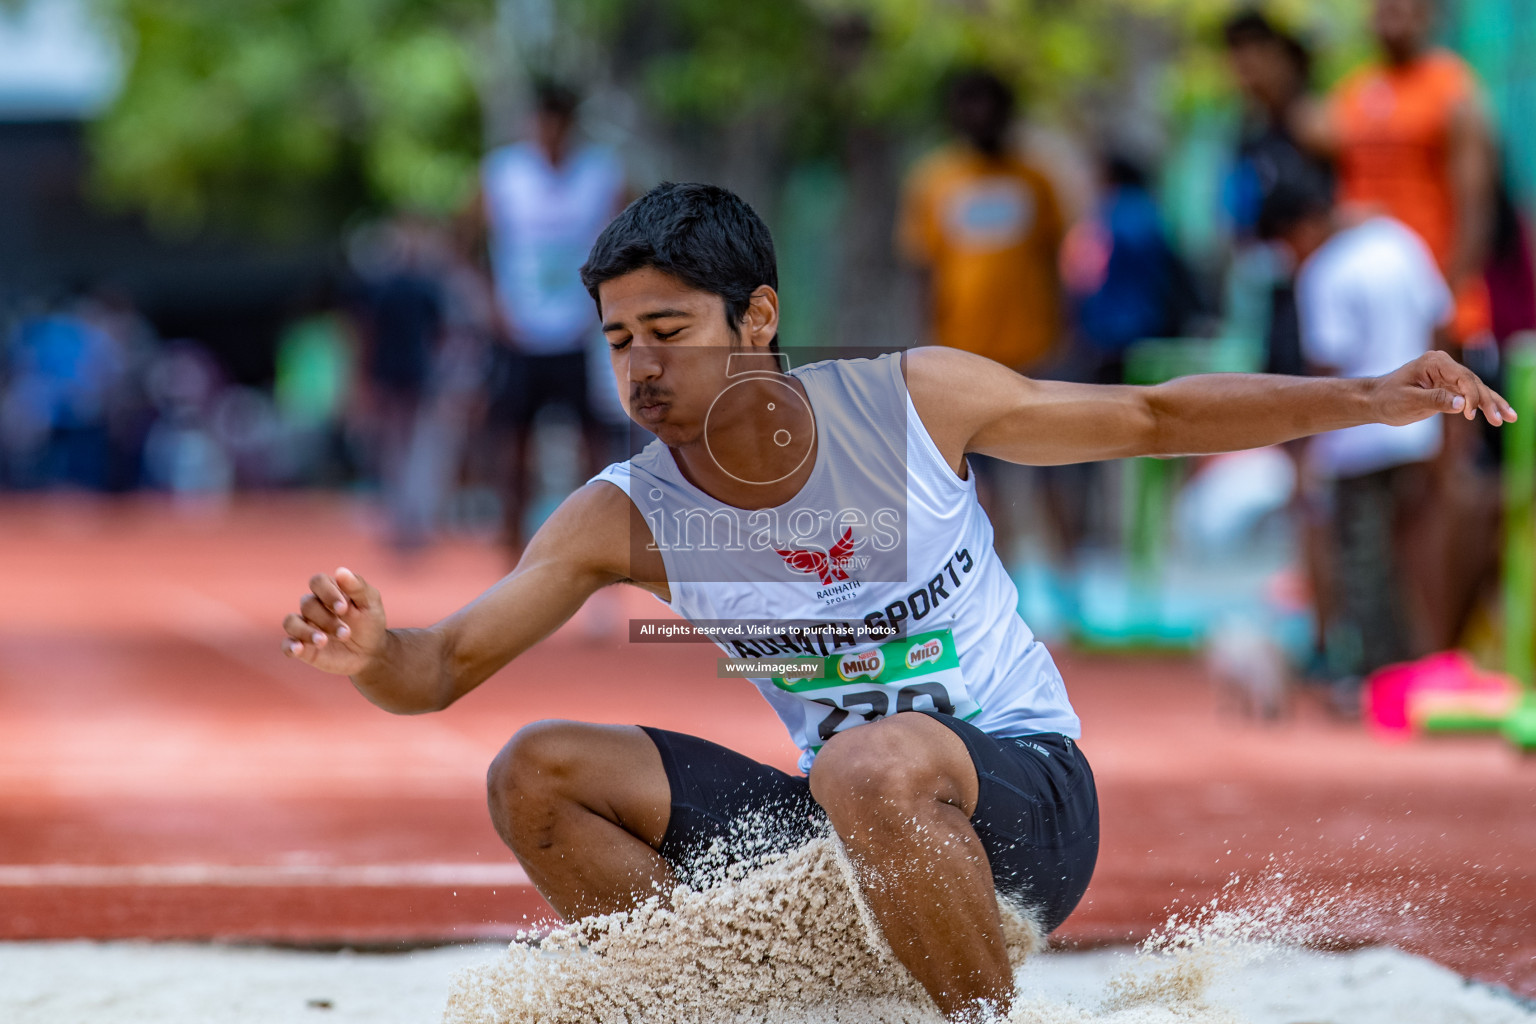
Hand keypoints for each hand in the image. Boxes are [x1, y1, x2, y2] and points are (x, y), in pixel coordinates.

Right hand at [281, 567, 387, 675]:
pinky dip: (290, 646)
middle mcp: (313, 606)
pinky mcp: (302, 647)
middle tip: (346, 633)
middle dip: (327, 619)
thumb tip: (341, 571)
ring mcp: (305, 626)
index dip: (327, 593)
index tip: (343, 608)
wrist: (371, 651)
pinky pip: (286, 644)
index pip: (317, 582)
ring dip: (306, 632)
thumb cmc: (369, 622)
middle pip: (307, 604)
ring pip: (291, 622)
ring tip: (323, 641)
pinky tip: (299, 649)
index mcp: (329, 591)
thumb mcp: (370, 603)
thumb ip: (357, 587)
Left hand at [1372, 350, 1516, 426]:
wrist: (1375, 401)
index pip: (1463, 378)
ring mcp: (1448, 376)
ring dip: (1492, 404)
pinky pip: (1470, 396)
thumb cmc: (1387, 399)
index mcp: (1435, 362)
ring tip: (1510, 417)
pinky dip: (1483, 406)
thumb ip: (1435, 400)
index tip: (1470, 415)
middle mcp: (1444, 366)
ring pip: (1476, 389)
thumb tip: (1462, 403)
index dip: (1471, 396)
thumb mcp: (1408, 401)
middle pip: (1474, 383)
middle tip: (1500, 419)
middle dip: (1488, 402)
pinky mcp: (1448, 388)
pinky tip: (1498, 414)